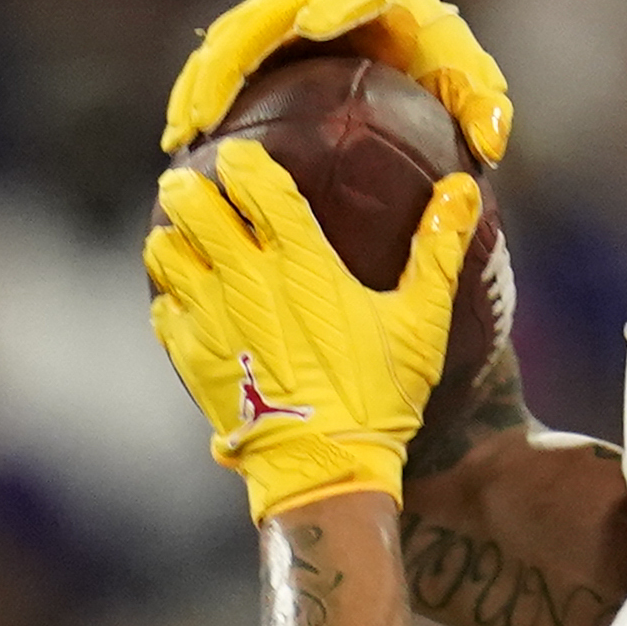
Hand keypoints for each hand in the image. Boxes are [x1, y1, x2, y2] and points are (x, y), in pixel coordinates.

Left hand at [147, 144, 480, 520]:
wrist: (326, 469)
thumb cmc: (379, 396)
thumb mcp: (421, 323)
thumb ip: (437, 249)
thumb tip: (464, 187)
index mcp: (301, 262)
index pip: (257, 184)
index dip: (241, 162)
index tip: (238, 156)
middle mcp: (246, 280)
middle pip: (194, 207)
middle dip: (189, 189)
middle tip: (192, 186)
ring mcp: (211, 319)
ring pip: (165, 253)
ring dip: (171, 237)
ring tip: (180, 235)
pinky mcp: (192, 358)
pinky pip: (162, 310)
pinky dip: (168, 297)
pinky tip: (182, 299)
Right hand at [162, 0, 512, 161]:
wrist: (407, 68)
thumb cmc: (444, 85)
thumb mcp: (473, 96)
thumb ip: (484, 109)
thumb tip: (490, 142)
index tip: (313, 25)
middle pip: (271, 11)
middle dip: (240, 49)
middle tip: (219, 99)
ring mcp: (282, 10)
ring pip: (231, 36)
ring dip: (202, 80)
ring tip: (184, 130)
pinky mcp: (255, 36)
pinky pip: (217, 62)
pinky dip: (195, 96)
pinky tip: (178, 143)